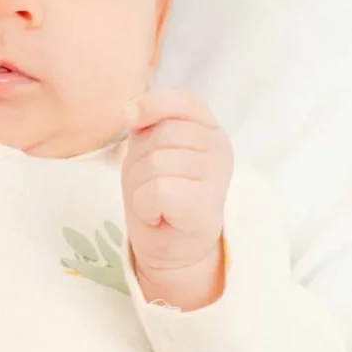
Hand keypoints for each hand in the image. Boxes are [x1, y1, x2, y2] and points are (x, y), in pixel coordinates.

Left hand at [121, 88, 231, 306]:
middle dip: (140, 159)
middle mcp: (220, 148)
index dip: (153, 105)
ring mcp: (217, 176)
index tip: (132, 118)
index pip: (184, 102)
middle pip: (161, 133)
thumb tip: (131, 108)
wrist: (174, 249)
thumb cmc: (160, 195)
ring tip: (156, 202)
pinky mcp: (205, 203)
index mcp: (210, 130)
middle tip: (151, 185)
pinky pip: (157, 190)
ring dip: (140, 186)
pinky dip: (146, 206)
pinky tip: (160, 215)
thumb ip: (149, 123)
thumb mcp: (151, 150)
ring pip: (155, 163)